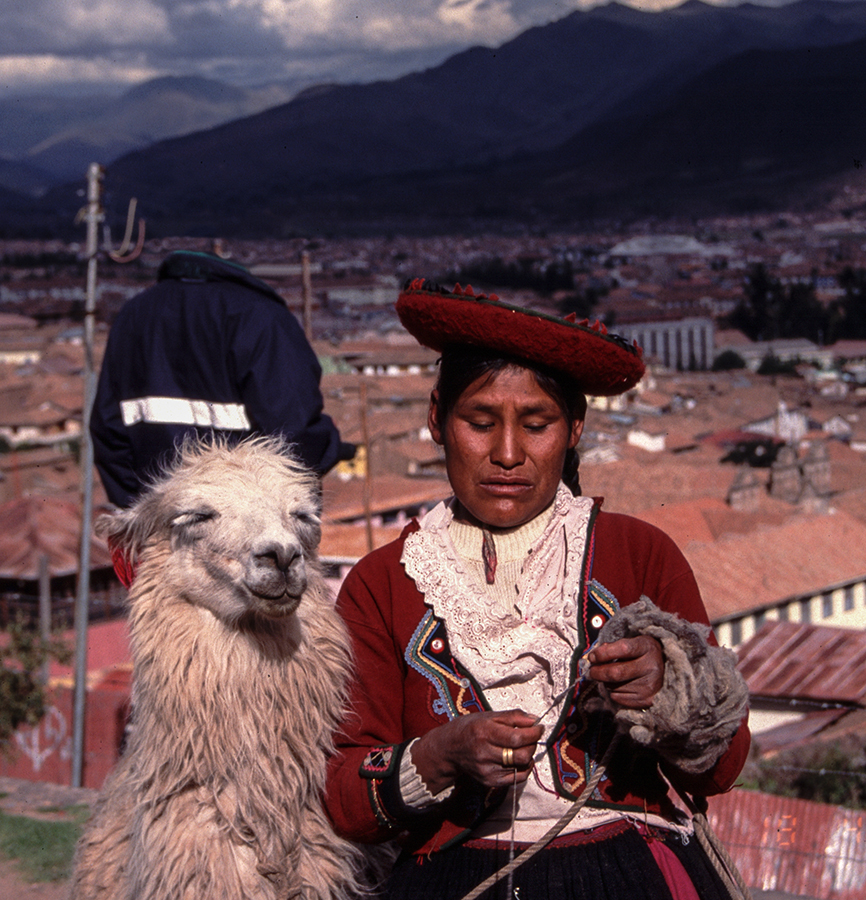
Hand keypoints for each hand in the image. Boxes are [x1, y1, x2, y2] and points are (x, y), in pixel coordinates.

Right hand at [410, 709, 542, 793]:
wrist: (450, 748)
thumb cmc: (471, 728)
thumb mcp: (489, 716)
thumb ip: (513, 717)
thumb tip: (535, 720)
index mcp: (484, 732)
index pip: (517, 738)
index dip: (533, 733)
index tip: (539, 727)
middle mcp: (484, 753)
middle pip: (521, 754)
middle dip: (533, 744)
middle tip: (531, 737)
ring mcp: (487, 770)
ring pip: (521, 767)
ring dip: (529, 755)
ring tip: (523, 746)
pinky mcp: (489, 781)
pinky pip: (516, 778)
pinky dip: (524, 768)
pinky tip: (519, 759)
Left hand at [587, 636, 663, 709]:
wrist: (665, 670)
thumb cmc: (641, 654)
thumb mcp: (632, 643)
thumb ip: (612, 647)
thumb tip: (594, 658)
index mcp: (647, 647)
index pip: (623, 649)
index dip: (603, 653)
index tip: (592, 657)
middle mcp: (651, 666)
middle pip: (616, 673)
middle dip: (598, 672)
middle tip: (591, 671)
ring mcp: (650, 685)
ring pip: (614, 687)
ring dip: (606, 682)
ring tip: (612, 677)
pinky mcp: (647, 701)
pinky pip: (618, 698)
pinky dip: (613, 692)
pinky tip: (621, 686)